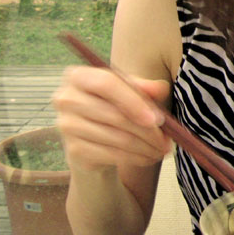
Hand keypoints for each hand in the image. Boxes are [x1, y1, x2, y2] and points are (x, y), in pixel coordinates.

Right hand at [53, 66, 172, 171]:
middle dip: (147, 130)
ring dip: (146, 147)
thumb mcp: (130, 91)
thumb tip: (160, 88)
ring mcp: (67, 126)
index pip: (106, 84)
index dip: (133, 101)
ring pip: (116, 138)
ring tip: (162, 149)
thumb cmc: (114, 106)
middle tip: (167, 139)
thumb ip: (145, 87)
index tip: (157, 119)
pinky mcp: (73, 150)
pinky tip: (149, 157)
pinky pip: (111, 155)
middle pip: (114, 115)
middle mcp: (66, 99)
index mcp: (79, 76)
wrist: (93, 138)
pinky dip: (136, 158)